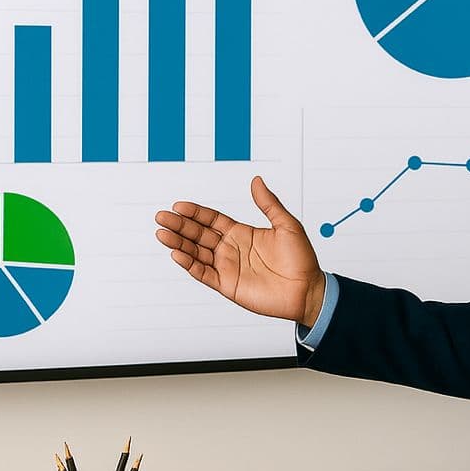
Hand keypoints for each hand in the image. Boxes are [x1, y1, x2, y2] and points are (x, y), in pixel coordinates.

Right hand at [155, 176, 325, 324]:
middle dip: (179, 226)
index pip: (211, 220)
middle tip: (162, 217)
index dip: (195, 213)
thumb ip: (269, 204)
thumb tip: (257, 180)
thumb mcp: (287, 225)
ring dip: (178, 243)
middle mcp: (231, 249)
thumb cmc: (302, 259)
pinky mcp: (228, 285)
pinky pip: (204, 273)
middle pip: (198, 234)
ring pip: (196, 253)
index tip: (179, 205)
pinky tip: (177, 254)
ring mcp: (227, 267)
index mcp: (242, 233)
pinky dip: (189, 265)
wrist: (308, 290)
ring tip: (162, 233)